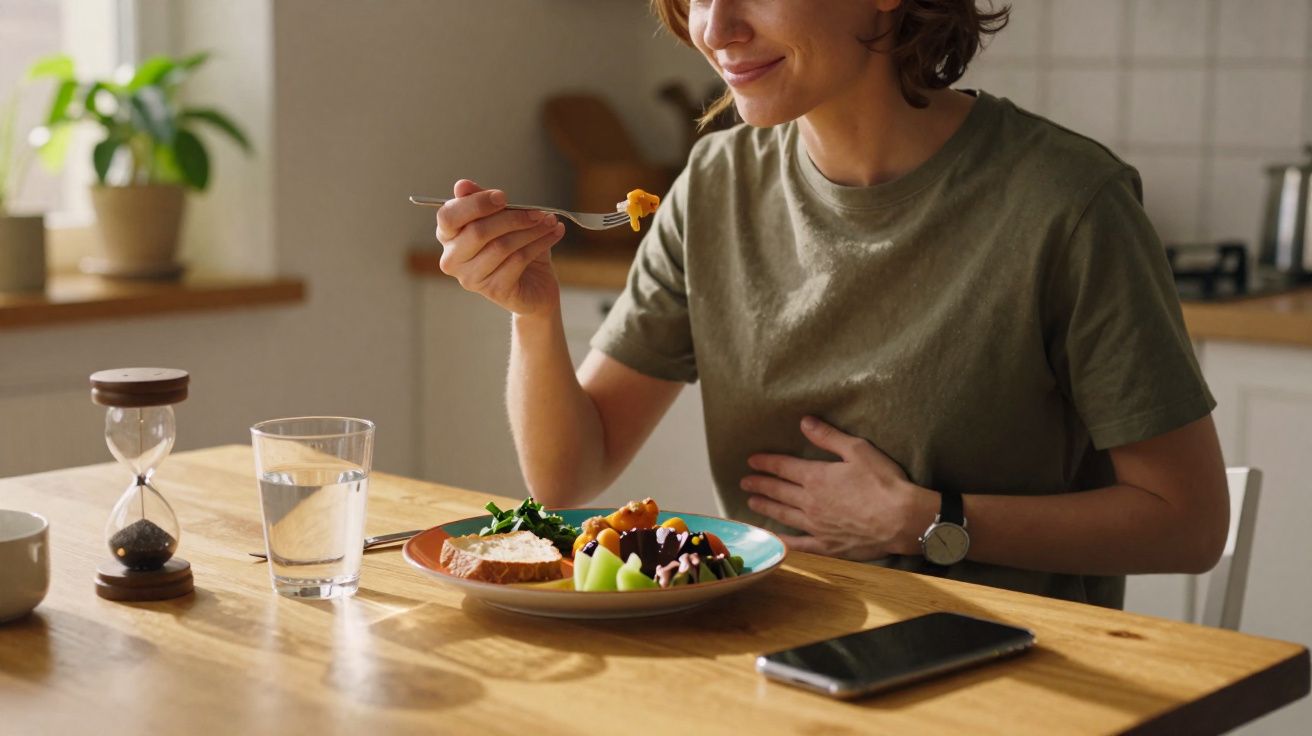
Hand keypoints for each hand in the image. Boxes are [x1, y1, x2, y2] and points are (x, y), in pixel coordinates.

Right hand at [435, 179, 566, 314]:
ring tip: (550, 222)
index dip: (476, 204)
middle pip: (478, 231)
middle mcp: (453, 260)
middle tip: (537, 212)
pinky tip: (553, 234)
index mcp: (448, 236)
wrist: (535, 284)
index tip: (503, 197)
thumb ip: (482, 202)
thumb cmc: (514, 247)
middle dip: (512, 218)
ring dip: (531, 230)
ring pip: (501, 246)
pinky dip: (540, 244)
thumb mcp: (501, 219)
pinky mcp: (494, 290)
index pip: (448, 216)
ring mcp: (471, 278)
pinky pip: (517, 260)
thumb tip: (462, 185)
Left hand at [740, 416, 936, 559]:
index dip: (766, 462)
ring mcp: (816, 526)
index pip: (783, 467)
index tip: (751, 461)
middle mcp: (810, 502)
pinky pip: (799, 544)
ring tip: (752, 503)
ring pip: (784, 515)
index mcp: (816, 477)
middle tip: (745, 482)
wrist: (903, 519)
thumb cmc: (884, 482)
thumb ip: (828, 436)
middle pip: (779, 491)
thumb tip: (804, 422)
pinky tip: (772, 539)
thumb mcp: (858, 450)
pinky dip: (783, 541)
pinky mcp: (827, 545)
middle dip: (760, 485)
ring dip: (766, 508)